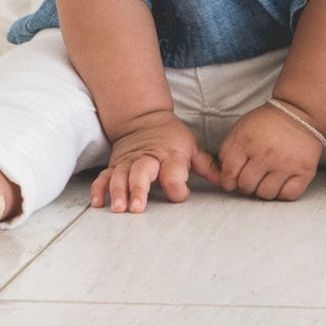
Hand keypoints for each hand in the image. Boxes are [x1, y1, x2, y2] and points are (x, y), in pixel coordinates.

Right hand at [92, 110, 222, 213]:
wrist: (144, 118)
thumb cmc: (171, 137)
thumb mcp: (191, 146)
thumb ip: (207, 166)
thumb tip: (227, 181)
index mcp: (170, 155)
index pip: (173, 172)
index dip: (177, 184)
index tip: (181, 193)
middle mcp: (148, 159)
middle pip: (141, 173)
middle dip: (138, 189)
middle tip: (137, 207)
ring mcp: (128, 162)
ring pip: (120, 176)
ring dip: (118, 191)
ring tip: (118, 208)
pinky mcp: (115, 165)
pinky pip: (104, 176)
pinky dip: (100, 188)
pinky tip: (98, 202)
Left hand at [215, 102, 323, 201]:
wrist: (300, 112)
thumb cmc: (268, 122)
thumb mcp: (241, 128)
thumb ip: (227, 150)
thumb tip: (222, 175)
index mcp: (246, 142)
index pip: (229, 174)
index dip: (228, 181)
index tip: (233, 180)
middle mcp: (266, 154)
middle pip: (247, 186)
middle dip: (246, 184)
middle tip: (253, 176)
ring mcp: (286, 164)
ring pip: (266, 194)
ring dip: (264, 189)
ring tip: (267, 177)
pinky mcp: (304, 171)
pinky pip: (287, 195)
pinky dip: (283, 192)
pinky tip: (282, 181)